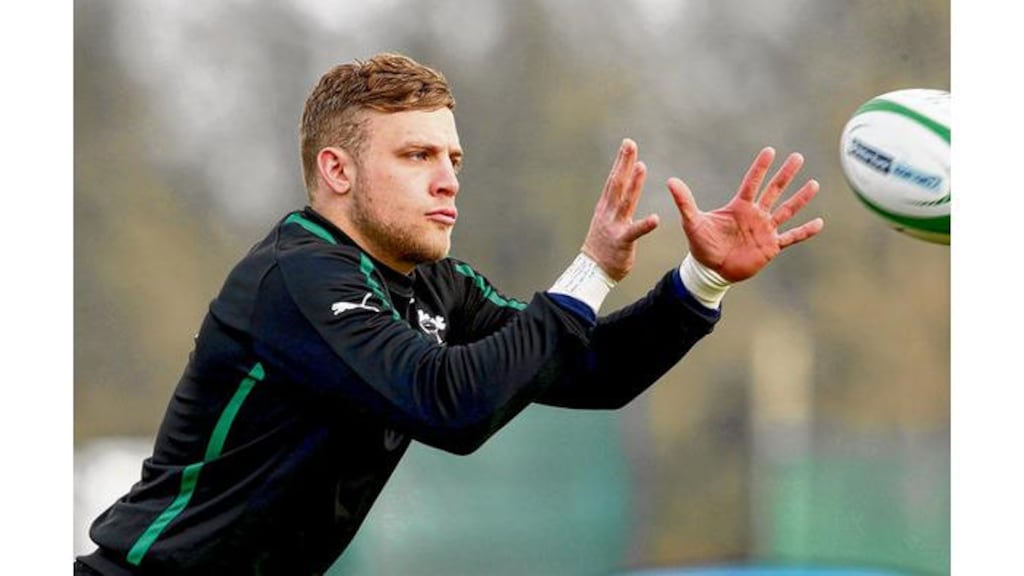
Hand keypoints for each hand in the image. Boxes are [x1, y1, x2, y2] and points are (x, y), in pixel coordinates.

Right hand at [581, 139, 660, 281]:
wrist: (592, 270)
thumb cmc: (603, 246)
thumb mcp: (606, 220)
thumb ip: (615, 204)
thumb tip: (620, 189)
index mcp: (606, 207)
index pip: (614, 180)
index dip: (620, 161)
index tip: (627, 144)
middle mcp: (609, 212)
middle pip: (617, 183)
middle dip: (624, 163)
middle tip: (630, 144)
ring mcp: (614, 226)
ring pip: (626, 201)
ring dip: (634, 184)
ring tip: (642, 167)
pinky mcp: (622, 242)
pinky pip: (635, 232)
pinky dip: (645, 225)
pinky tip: (655, 219)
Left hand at [667, 147, 823, 282]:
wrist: (710, 270)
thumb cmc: (701, 245)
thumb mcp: (692, 222)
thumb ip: (685, 202)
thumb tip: (670, 180)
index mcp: (739, 207)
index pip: (752, 182)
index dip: (760, 167)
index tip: (770, 151)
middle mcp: (755, 215)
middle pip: (773, 191)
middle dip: (786, 175)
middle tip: (798, 157)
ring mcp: (764, 230)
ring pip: (786, 210)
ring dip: (800, 198)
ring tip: (814, 184)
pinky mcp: (770, 247)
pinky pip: (791, 237)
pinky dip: (804, 231)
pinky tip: (819, 223)